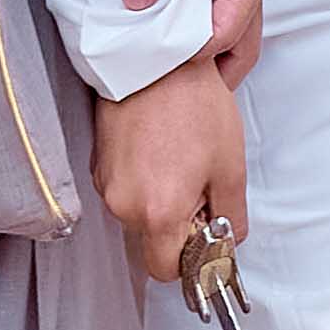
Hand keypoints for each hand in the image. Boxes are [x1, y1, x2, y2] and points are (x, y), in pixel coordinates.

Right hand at [93, 60, 245, 285]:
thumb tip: (226, 240)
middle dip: (178, 228)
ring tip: (181, 161)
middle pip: (151, 243)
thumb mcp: (230, 168)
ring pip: (137, 215)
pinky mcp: (98, 162)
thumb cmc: (193, 106)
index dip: (192, 260)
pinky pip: (124, 190)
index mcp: (158, 211)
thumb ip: (231, 218)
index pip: (167, 270)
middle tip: (201, 189)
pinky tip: (161, 150)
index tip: (208, 237)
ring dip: (161, 203)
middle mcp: (122, 203)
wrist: (154, 58)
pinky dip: (144, 182)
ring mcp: (105, 182)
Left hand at [122, 0, 266, 69]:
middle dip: (208, 70)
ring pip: (224, 25)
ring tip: (161, 68)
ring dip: (199, 47)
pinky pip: (208, 3)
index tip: (155, 67)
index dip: (193, 55)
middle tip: (168, 93)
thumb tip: (134, 4)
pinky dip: (189, 21)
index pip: (226, 35)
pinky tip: (158, 28)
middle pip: (237, 42)